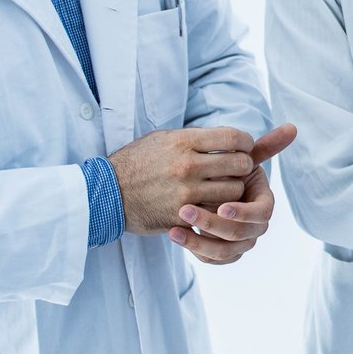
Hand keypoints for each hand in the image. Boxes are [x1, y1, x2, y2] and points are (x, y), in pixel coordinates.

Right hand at [109, 126, 259, 235]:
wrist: (107, 193)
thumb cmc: (137, 162)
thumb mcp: (163, 139)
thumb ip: (196, 138)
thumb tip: (229, 138)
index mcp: (183, 142)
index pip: (234, 138)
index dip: (246, 142)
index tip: (244, 147)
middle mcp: (187, 165)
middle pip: (240, 164)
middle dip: (244, 166)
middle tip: (237, 169)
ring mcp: (186, 192)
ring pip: (234, 191)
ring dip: (233, 190)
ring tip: (223, 187)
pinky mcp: (182, 215)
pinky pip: (216, 212)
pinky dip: (218, 209)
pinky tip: (210, 204)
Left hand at [169, 124, 297, 264]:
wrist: (204, 189)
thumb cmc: (224, 171)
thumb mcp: (240, 159)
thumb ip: (265, 147)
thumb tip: (293, 126)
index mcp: (263, 204)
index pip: (261, 214)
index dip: (243, 213)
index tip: (222, 206)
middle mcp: (254, 227)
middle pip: (240, 234)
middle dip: (213, 223)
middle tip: (185, 210)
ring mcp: (238, 243)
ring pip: (223, 251)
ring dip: (198, 241)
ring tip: (173, 227)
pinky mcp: (220, 253)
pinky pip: (210, 258)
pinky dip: (194, 249)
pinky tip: (173, 233)